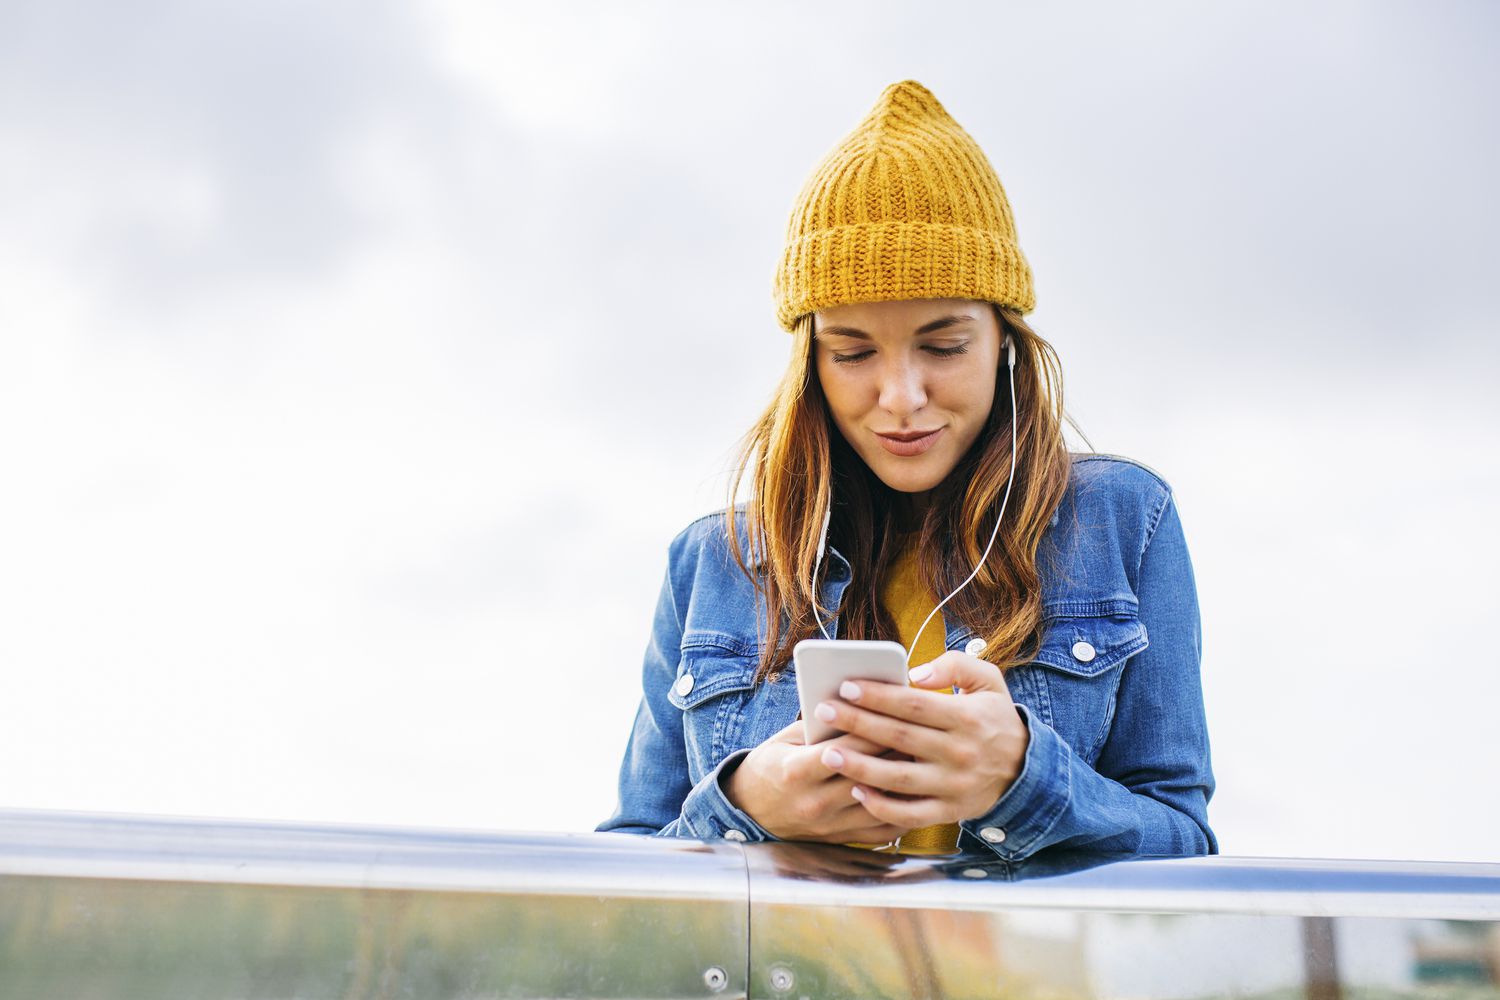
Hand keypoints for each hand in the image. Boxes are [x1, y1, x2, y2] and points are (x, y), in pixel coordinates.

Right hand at [722, 718, 909, 843]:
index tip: (895, 711)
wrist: (750, 810)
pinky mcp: (841, 840)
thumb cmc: (771, 765)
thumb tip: (862, 708)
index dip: (871, 729)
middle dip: (895, 752)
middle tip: (921, 733)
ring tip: (925, 760)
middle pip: (867, 775)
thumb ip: (821, 728)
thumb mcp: (786, 740)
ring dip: (905, 783)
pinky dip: (903, 812)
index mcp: (795, 772)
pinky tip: (918, 793)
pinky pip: (882, 831)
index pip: (843, 749)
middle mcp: (814, 803)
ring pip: (880, 804)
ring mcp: (829, 826)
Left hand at [810, 650, 1029, 828]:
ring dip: (859, 767)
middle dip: (857, 724)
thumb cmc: (995, 718)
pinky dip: (882, 807)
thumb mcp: (990, 681)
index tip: (846, 686)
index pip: (914, 705)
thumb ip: (956, 665)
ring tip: (828, 753)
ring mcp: (953, 786)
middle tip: (823, 711)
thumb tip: (916, 674)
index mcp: (967, 718)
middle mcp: (960, 753)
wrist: (1026, 770)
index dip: (878, 695)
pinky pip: (910, 814)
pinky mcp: (949, 811)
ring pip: (899, 779)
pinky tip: (855, 791)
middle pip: (899, 738)